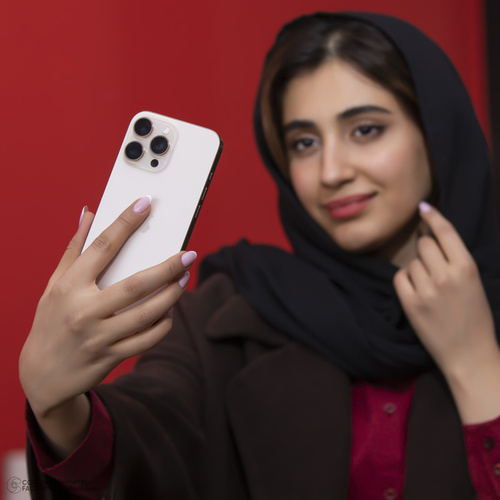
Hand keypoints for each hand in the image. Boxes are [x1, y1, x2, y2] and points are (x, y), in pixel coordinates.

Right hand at [20, 197, 195, 417]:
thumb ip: (74, 249)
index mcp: (69, 287)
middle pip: (135, 285)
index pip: (101, 247)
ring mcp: (98, 337)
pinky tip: (168, 312)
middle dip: (167, 268)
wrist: (41, 376)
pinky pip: (146, 340)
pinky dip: (162, 325)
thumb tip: (89, 215)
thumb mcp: (54, 285)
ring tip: (184, 279)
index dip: (125, 223)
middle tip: (188, 255)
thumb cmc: (50, 322)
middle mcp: (83, 311)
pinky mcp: (110, 357)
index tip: (145, 204)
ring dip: (171, 295)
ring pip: (146, 314)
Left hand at [393, 202, 498, 377]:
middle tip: (433, 269)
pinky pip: (400, 278)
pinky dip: (405, 282)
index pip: (446, 232)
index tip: (422, 206)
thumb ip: (455, 261)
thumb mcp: (474, 283)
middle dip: (426, 252)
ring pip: (411, 262)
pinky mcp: (411, 304)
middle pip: (424, 244)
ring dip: (416, 270)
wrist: (470, 355)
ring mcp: (427, 290)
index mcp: (467, 268)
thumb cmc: (475, 318)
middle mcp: (446, 275)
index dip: (433, 216)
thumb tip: (432, 239)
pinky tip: (416, 293)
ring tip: (429, 288)